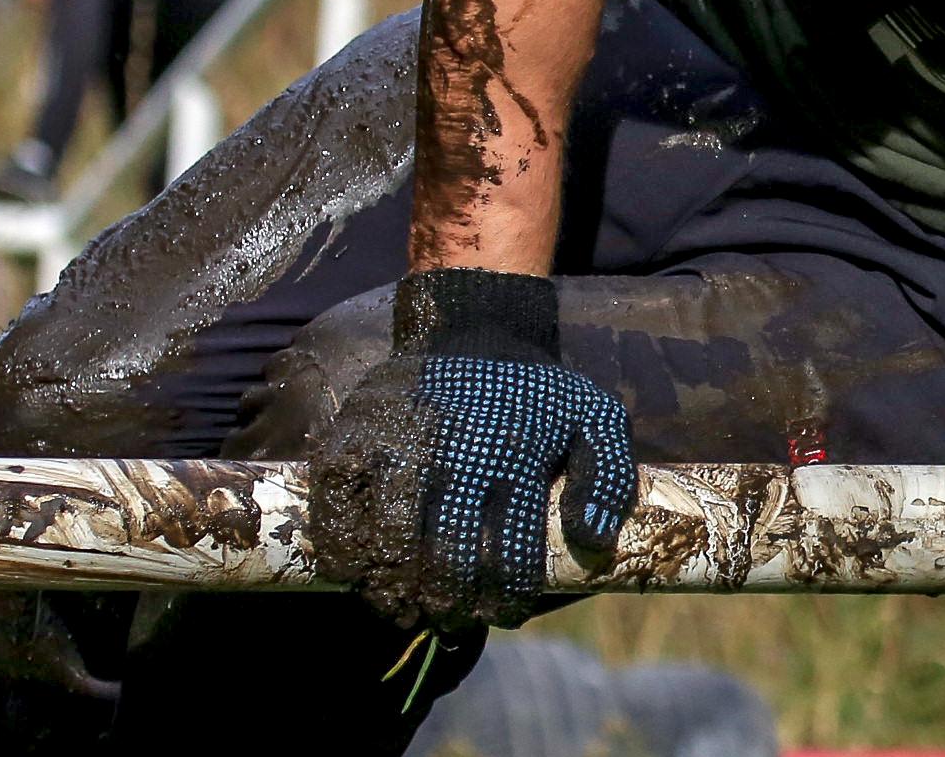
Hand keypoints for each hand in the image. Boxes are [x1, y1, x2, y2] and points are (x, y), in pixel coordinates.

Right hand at [308, 269, 636, 630]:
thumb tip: (591, 541)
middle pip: (445, 558)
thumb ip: (608, 479)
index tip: (499, 612)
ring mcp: (399, 443)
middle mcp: (456, 453)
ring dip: (393, 586)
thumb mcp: (595, 418)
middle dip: (447, 603)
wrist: (474, 325)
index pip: (509, 553)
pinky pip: (336, 502)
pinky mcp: (355, 432)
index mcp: (517, 456)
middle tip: (449, 618)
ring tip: (403, 606)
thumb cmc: (536, 389)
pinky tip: (356, 568)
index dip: (503, 598)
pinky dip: (342, 544)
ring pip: (387, 538)